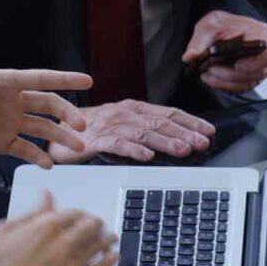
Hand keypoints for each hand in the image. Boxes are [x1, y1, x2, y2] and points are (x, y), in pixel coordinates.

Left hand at [0, 57, 91, 168]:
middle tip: (81, 126)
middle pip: (48, 106)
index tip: (87, 81)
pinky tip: (48, 165)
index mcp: (5, 83)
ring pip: (43, 129)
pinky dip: (37, 157)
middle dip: (67, 114)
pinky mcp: (2, 142)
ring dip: (61, 137)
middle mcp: (13, 102)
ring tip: (78, 147)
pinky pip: (25, 149)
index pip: (39, 79)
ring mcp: (10, 123)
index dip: (63, 79)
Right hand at [0, 192, 117, 265]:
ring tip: (109, 238)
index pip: (75, 212)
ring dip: (108, 238)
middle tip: (96, 227)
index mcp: (48, 226)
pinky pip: (106, 265)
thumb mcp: (7, 230)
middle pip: (93, 224)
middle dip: (95, 224)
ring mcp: (76, 262)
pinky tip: (112, 255)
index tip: (78, 219)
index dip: (78, 215)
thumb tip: (47, 196)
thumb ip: (31, 212)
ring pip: (103, 242)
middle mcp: (66, 242)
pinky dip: (112, 257)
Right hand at [51, 100, 214, 162]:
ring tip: (183, 149)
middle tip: (202, 142)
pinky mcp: (95, 139)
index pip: (168, 113)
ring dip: (165, 141)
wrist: (57, 131)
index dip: (191, 121)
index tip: (209, 131)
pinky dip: (133, 150)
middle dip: (184, 132)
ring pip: (143, 133)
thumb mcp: (125, 127)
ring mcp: (110, 125)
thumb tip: (181, 140)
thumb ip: (149, 130)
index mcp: (134, 109)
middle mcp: (125, 113)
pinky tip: (147, 156)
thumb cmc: (94, 130)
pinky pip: (117, 144)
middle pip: (159, 122)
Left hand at [182, 10, 266, 93]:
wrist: (222, 29)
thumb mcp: (210, 25)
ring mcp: (259, 69)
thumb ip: (201, 40)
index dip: (257, 62)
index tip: (237, 65)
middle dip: (232, 74)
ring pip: (248, 83)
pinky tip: (210, 78)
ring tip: (206, 73)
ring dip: (225, 81)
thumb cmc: (223, 24)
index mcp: (263, 35)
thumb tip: (191, 56)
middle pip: (258, 72)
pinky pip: (240, 87)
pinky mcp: (249, 78)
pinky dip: (224, 85)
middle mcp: (265, 55)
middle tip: (211, 68)